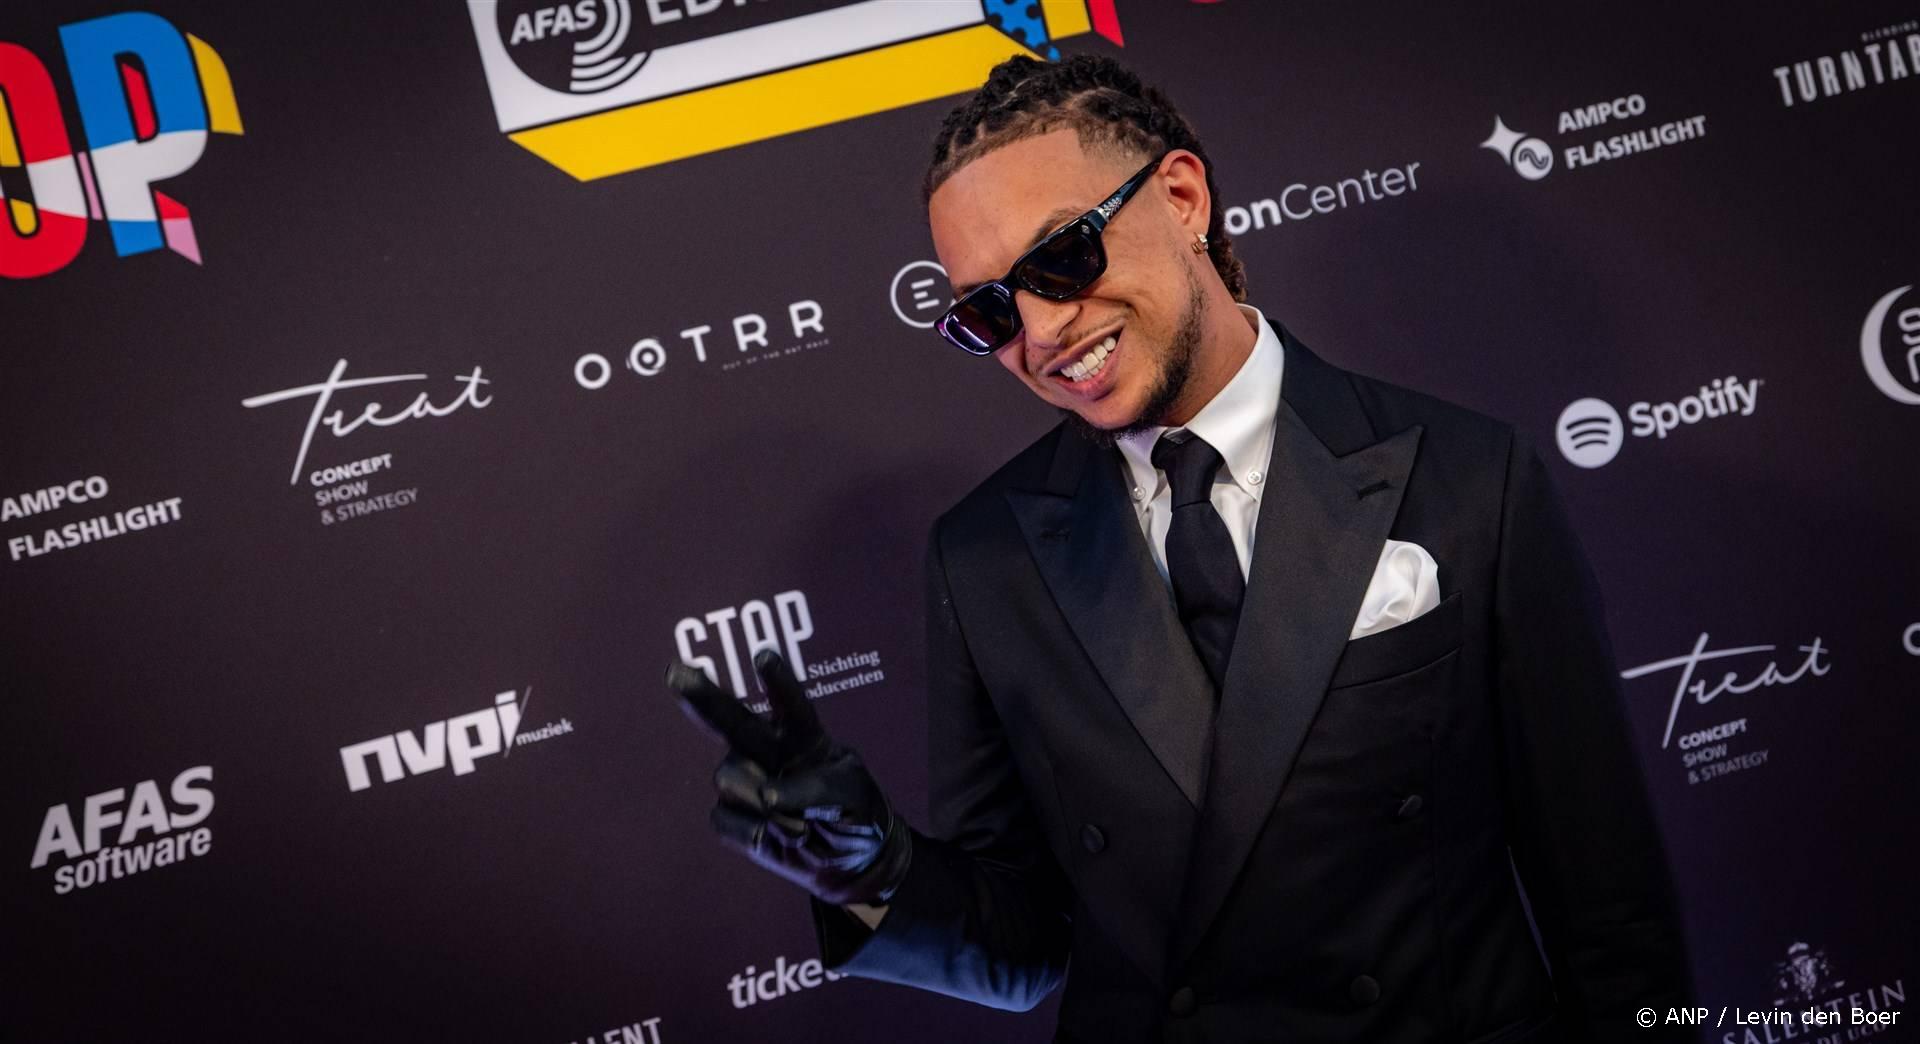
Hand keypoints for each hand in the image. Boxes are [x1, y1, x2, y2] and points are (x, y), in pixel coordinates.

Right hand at [666, 648, 911, 905]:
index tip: (764, 656)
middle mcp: (767, 750)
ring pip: (728, 779)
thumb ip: (819, 789)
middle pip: (732, 720)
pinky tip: (776, 837)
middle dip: (703, 696)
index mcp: (802, 735)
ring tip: (800, 826)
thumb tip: (767, 796)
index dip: (778, 682)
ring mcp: (746, 781)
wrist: (849, 860)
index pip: (791, 705)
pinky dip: (752, 834)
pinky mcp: (732, 817)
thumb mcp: (855, 796)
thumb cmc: (857, 813)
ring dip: (763, 806)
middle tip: (675, 672)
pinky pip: (724, 819)